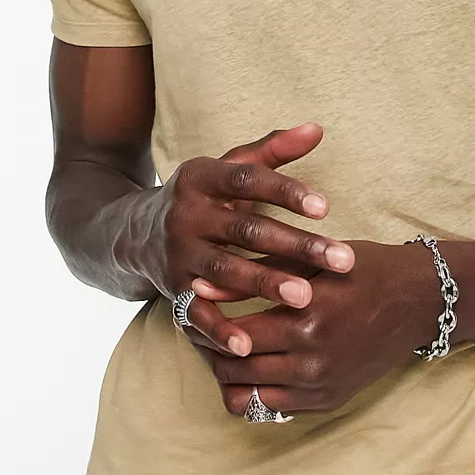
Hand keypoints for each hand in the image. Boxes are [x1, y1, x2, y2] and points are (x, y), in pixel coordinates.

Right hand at [137, 123, 355, 357]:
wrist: (134, 234)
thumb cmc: (204, 197)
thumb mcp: (228, 167)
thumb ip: (273, 150)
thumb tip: (318, 128)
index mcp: (202, 178)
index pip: (247, 180)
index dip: (286, 192)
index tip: (326, 207)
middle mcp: (187, 215)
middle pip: (246, 229)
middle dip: (295, 245)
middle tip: (339, 259)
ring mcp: (178, 254)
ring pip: (226, 270)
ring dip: (265, 284)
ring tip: (305, 297)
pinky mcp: (172, 290)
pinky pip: (196, 314)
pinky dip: (220, 330)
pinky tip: (249, 345)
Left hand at [191, 240, 442, 416]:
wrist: (417, 301)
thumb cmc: (363, 269)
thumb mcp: (312, 261)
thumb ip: (257, 273)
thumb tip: (198, 288)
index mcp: (308, 315)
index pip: (233, 332)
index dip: (206, 321)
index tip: (193, 307)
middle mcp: (313, 357)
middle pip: (233, 367)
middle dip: (208, 348)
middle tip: (200, 328)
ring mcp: (321, 385)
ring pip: (245, 394)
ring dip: (227, 372)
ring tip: (223, 347)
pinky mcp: (327, 402)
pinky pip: (270, 408)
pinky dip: (253, 388)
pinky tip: (254, 362)